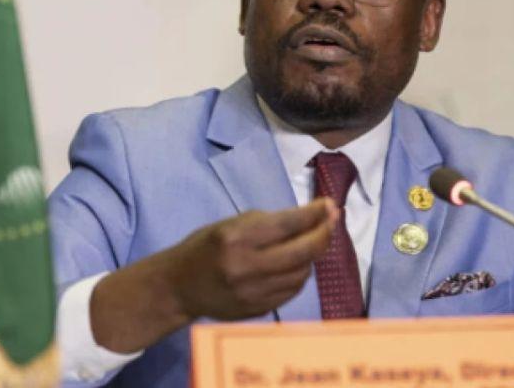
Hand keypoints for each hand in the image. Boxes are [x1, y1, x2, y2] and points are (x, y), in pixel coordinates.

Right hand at [167, 197, 337, 319]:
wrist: (180, 287)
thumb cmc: (206, 247)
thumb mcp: (231, 224)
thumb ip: (269, 223)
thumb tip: (312, 216)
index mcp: (236, 238)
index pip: (287, 224)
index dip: (314, 213)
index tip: (329, 204)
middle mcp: (246, 267)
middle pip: (302, 250)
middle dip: (324, 233)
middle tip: (333, 220)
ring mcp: (254, 293)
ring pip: (302, 272)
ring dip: (313, 254)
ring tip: (313, 240)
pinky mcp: (259, 309)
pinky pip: (292, 290)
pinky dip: (300, 274)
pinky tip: (298, 263)